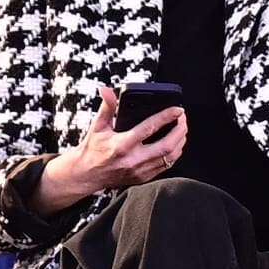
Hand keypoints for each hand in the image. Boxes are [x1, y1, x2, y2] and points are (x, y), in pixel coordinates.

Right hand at [61, 86, 187, 194]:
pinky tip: (175, 145)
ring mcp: (140, 170)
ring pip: (170, 157)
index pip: (150, 128)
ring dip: (180, 142)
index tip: (178, 109)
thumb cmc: (92, 150)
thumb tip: (106, 90)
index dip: (167, 116)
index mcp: (122, 144)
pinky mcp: (143, 177)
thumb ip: (107, 107)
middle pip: (167, 145)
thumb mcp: (98, 126)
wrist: (86, 174)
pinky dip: (174, 154)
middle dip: (180, 130)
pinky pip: (166, 166)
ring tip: (181, 130)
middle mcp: (133, 159)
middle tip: (182, 119)